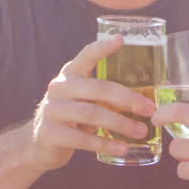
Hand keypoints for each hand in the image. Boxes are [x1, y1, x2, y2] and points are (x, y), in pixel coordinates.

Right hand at [22, 36, 156, 172]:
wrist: (38, 144)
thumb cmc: (72, 118)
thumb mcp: (82, 99)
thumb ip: (103, 94)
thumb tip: (145, 100)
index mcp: (70, 74)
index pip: (86, 55)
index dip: (103, 48)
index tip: (121, 39)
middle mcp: (59, 87)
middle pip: (98, 88)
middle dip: (127, 99)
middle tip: (150, 109)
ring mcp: (52, 110)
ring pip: (92, 114)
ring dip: (120, 124)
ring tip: (141, 132)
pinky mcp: (50, 133)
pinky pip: (83, 139)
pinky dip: (106, 144)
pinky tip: (122, 148)